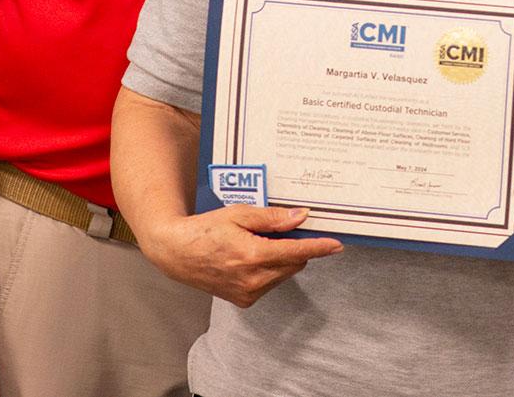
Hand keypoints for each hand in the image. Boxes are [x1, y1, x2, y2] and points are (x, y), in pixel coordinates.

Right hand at [145, 205, 342, 306]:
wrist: (177, 253)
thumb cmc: (206, 230)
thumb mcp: (239, 213)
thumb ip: (272, 218)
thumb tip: (300, 217)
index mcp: (253, 255)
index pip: (296, 252)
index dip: (319, 247)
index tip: (336, 245)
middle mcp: (253, 279)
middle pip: (293, 263)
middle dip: (293, 247)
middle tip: (278, 231)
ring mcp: (248, 293)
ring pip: (283, 274)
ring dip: (281, 259)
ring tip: (256, 244)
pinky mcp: (244, 301)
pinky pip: (270, 283)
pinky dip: (269, 270)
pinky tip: (249, 259)